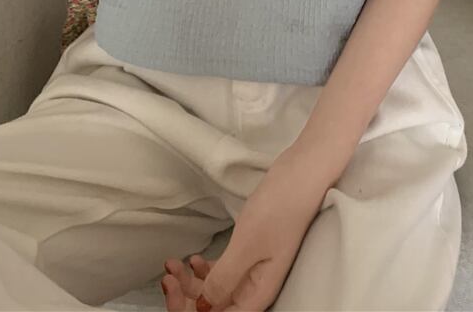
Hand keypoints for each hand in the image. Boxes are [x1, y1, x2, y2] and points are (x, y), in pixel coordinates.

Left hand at [161, 144, 332, 311]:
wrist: (303, 174)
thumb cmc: (279, 207)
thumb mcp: (247, 244)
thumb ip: (224, 279)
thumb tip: (203, 307)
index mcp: (259, 294)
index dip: (192, 311)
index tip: (172, 290)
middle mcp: (258, 288)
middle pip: (218, 308)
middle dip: (188, 298)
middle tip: (168, 276)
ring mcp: (257, 271)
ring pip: (219, 291)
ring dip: (193, 284)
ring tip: (174, 265)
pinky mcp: (255, 254)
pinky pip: (226, 274)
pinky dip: (206, 272)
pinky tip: (194, 260)